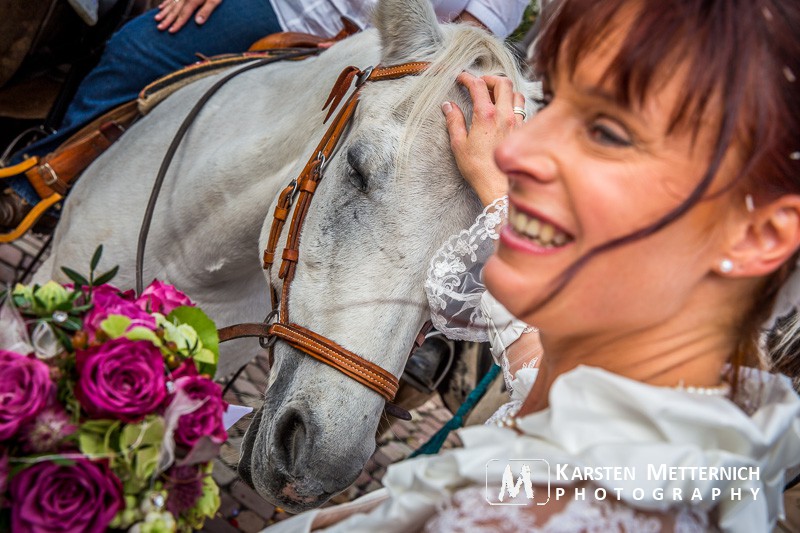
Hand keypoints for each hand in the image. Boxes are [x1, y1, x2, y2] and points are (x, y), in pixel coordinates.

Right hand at [155, 0, 220, 32]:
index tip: (171, 31)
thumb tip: (198, 22)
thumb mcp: (215, 1)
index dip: (177, 24)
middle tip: (159, 28)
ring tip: (156, 19)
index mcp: (193, 1)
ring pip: (171, 4)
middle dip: (167, 20)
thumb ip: (206, 11)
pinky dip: (166, 3)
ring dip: (163, 12)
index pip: (183, 15)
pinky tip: (161, 7)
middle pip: (174, 10)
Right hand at [442, 73, 525, 205]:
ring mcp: (518, 122)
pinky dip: (514, 104)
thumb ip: (454, 121)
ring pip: (517, 93)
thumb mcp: (459, 145)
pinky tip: (506, 112)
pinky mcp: (525, 132)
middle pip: (503, 82)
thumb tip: (448, 105)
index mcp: (486, 115)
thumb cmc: (478, 169)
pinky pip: (523, 109)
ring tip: (494, 96)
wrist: (499, 187)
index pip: (478, 85)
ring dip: (505, 90)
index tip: (461, 78)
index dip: (467, 77)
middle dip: (489, 78)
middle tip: (479, 84)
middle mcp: (505, 114)